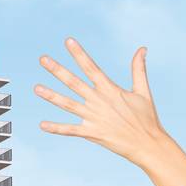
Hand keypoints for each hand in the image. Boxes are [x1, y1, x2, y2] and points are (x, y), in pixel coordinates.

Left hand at [35, 38, 185, 185]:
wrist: (148, 144)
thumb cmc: (147, 118)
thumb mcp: (143, 91)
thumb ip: (139, 69)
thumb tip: (142, 48)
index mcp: (110, 90)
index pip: (91, 67)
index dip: (79, 54)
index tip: (68, 41)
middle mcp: (99, 101)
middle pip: (74, 82)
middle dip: (57, 70)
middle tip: (43, 59)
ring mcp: (94, 118)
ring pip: (68, 104)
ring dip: (51, 96)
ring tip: (36, 89)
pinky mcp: (92, 133)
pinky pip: (71, 130)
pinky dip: (57, 128)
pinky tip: (42, 125)